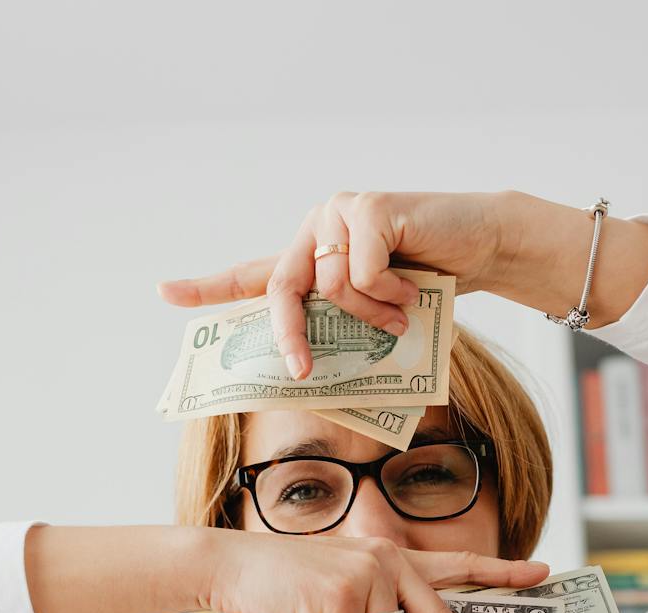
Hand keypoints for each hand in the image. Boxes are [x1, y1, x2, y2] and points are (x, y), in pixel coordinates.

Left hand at [156, 190, 510, 379]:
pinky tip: (414, 281)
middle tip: (303, 370)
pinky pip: (360, 273)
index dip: (207, 287)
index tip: (164, 294)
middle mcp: (317, 229)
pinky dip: (390, 291)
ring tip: (402, 310)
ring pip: (331, 288)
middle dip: (290, 335)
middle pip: (283, 289)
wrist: (483, 246)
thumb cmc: (433, 284)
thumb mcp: (379, 313)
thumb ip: (342, 328)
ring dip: (372, 314)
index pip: (252, 273)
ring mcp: (337, 212)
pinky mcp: (365, 206)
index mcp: (313, 257)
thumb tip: (310, 369)